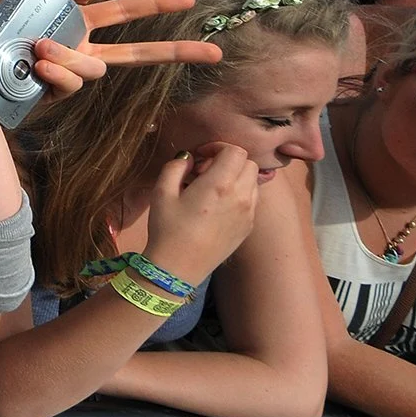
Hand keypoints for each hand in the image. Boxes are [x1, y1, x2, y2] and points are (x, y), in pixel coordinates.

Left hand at [0, 0, 221, 108]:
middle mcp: (76, 51)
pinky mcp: (48, 99)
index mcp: (73, 24)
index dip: (155, 7)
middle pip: (135, 54)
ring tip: (36, 47)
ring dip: (69, 56)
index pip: (123, 15)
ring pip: (95, 70)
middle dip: (174, 51)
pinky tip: (35, 63)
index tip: (190, 1)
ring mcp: (64, 77)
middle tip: (212, 50)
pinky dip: (55, 71)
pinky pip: (68, 85)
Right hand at [141, 143, 260, 285]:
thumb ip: (176, 166)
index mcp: (219, 184)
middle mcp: (240, 196)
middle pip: (248, 163)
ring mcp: (248, 212)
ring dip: (237, 177)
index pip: (235, 151)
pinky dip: (240, 193)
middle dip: (229, 161)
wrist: (178, 268)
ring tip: (214, 188)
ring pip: (253, 181)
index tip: (202, 157)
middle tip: (207, 171)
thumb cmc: (167, 229)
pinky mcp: (248, 226)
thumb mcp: (162, 192)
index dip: (218, 147)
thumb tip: (189, 158)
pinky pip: (252, 199)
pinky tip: (218, 206)